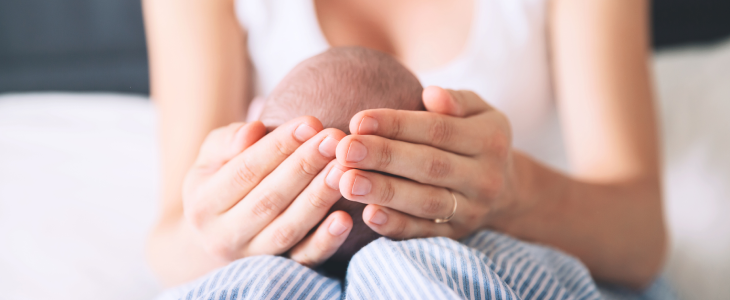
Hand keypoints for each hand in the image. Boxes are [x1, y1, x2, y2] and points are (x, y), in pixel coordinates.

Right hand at [182, 118, 352, 266]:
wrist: (216, 233)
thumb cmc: (221, 180)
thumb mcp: (211, 156)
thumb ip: (228, 140)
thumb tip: (253, 130)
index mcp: (202, 203)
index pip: (246, 170)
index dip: (279, 146)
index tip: (310, 123)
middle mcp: (222, 236)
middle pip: (269, 198)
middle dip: (304, 166)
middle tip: (334, 140)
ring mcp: (251, 257)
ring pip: (288, 228)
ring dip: (318, 198)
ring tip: (343, 169)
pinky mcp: (279, 271)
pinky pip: (303, 260)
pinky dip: (325, 241)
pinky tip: (346, 219)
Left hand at [336, 86, 520, 239]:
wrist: (507, 191)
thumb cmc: (476, 138)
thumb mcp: (479, 111)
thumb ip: (457, 99)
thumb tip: (431, 95)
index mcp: (489, 139)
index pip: (438, 130)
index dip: (397, 125)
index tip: (357, 121)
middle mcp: (485, 177)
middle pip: (430, 166)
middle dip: (384, 157)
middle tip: (344, 150)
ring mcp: (472, 210)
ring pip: (425, 202)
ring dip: (384, 192)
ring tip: (347, 181)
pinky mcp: (456, 235)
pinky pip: (425, 233)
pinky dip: (396, 225)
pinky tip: (368, 215)